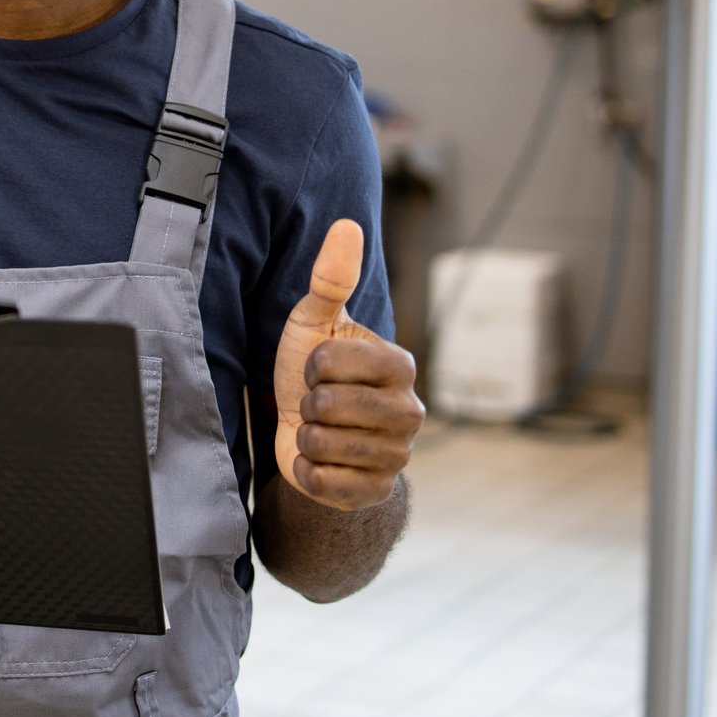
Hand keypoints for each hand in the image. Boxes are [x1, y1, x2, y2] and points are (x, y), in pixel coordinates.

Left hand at [273, 219, 422, 511]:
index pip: (332, 362)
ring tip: (319, 429)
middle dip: (307, 403)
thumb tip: (347, 224)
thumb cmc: (311, 369)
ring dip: (306, 437)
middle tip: (319, 403)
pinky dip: (307, 471)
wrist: (307, 432)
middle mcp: (411, 412)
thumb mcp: (315, 320)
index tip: (319, 367)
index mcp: (402, 365)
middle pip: (327, 406)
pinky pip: (323, 482)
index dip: (311, 364)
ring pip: (323, 444)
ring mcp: (397, 456)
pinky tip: (319, 461)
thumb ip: (331, 276)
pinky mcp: (377, 492)